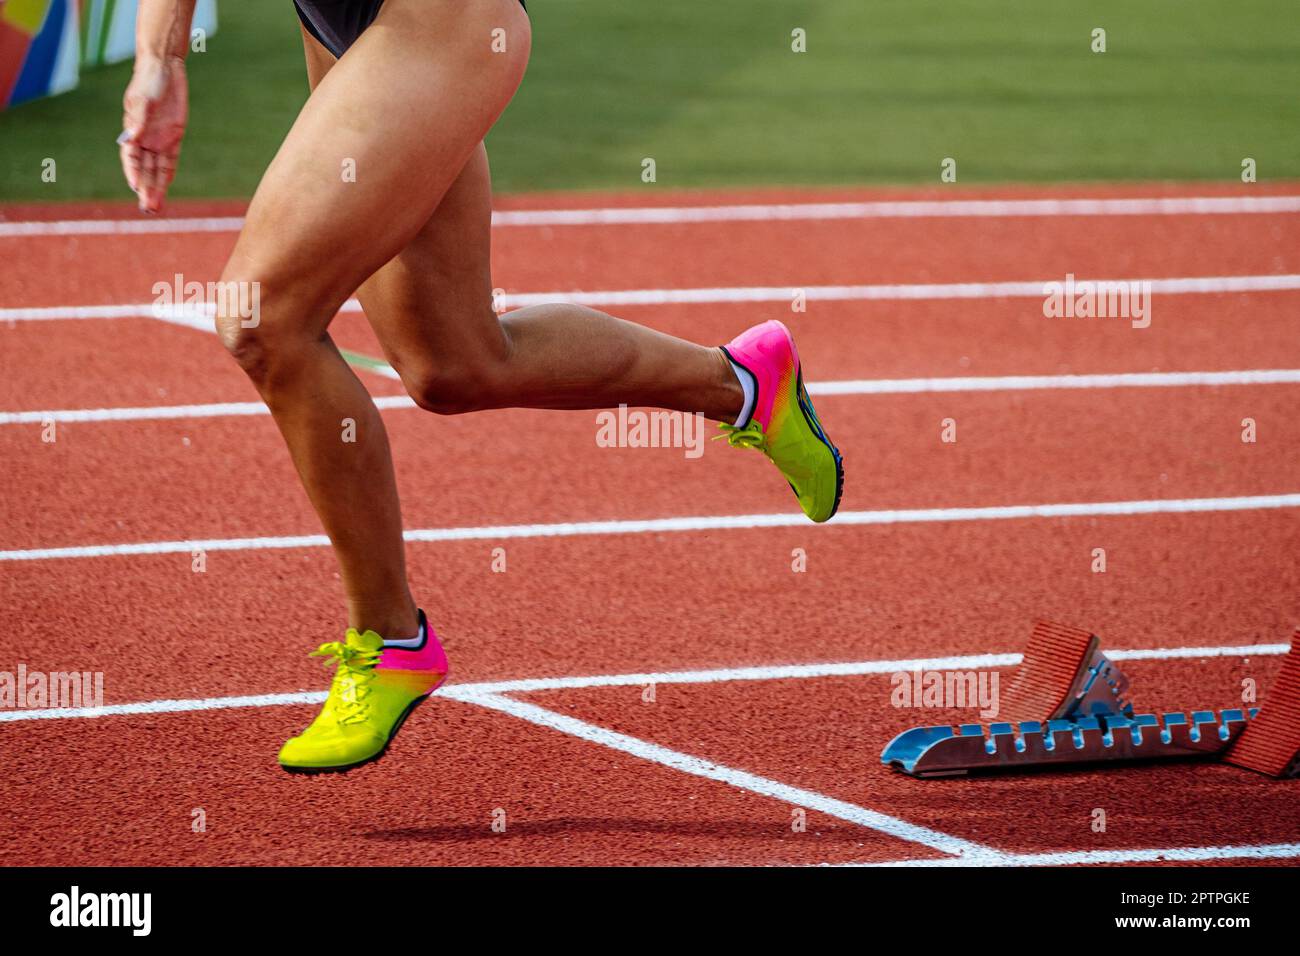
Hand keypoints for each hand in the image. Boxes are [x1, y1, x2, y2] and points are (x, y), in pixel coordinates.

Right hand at [119, 55, 188, 213]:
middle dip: (146, 189)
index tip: (135, 187)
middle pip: (144, 169)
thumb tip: (132, 137)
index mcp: (132, 131)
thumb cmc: (149, 81)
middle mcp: (144, 139)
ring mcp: (159, 139)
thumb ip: (140, 120)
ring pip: (156, 169)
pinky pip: (170, 160)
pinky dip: (168, 173)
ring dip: (156, 187)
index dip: (132, 172)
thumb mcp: (144, 99)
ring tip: (156, 206)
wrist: (164, 69)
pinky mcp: (173, 136)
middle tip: (148, 209)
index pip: (131, 157)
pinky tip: (166, 186)